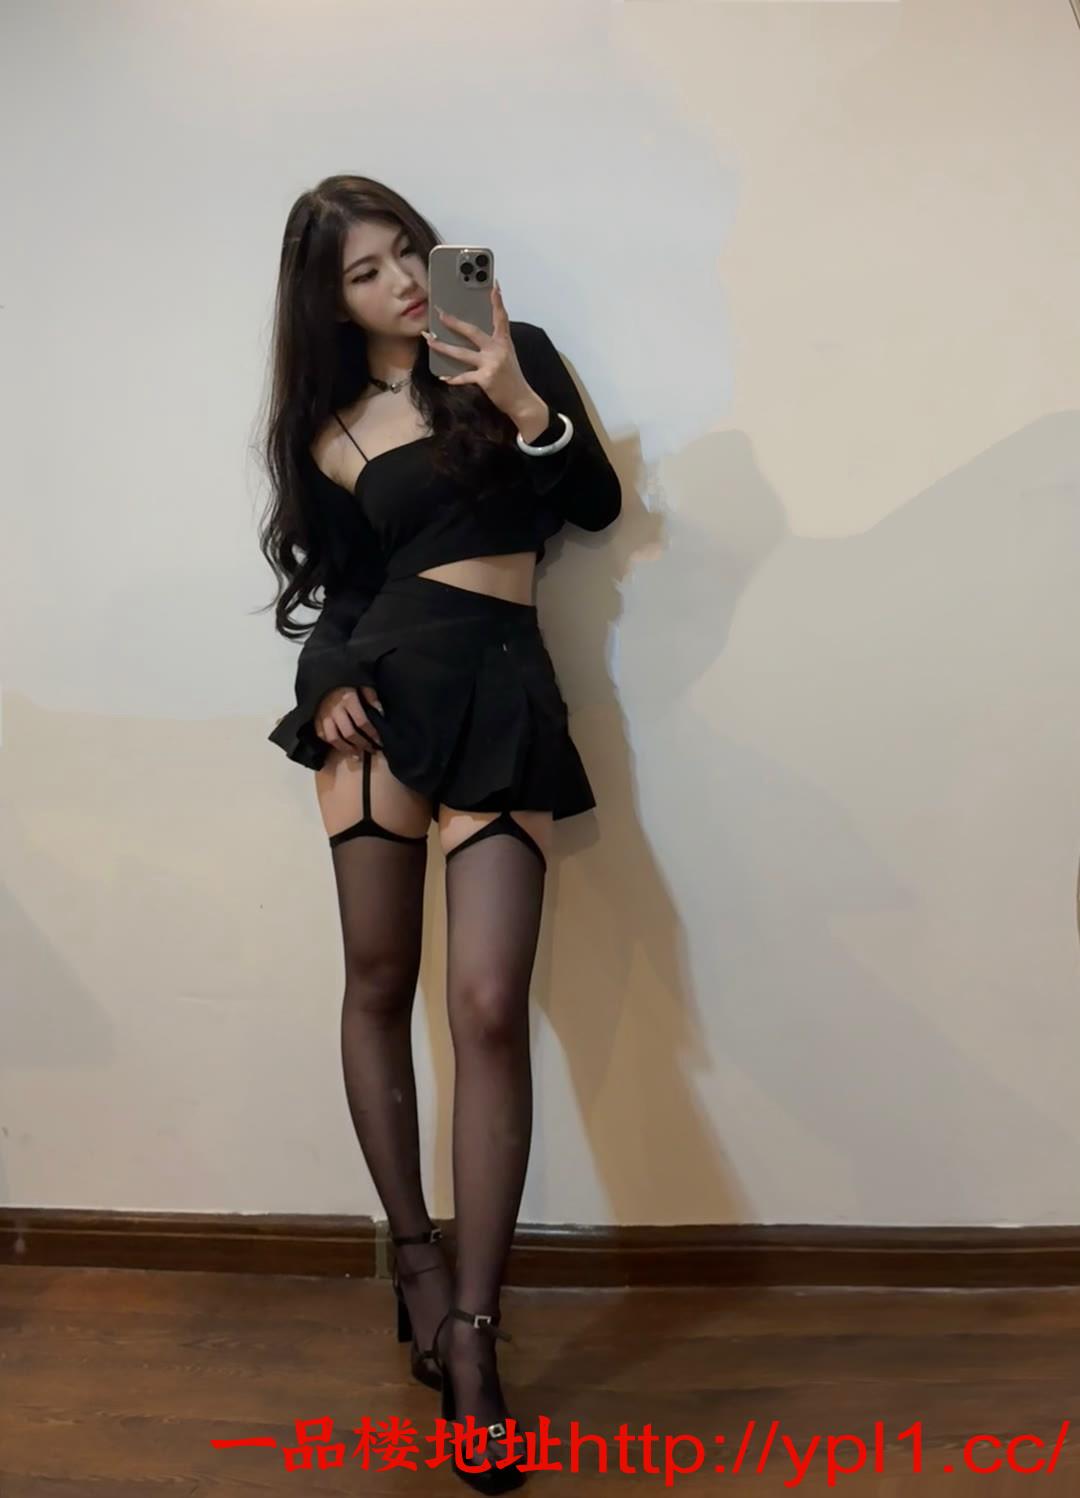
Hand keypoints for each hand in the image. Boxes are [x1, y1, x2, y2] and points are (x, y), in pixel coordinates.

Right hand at [314, 684, 383, 757]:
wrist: (324, 676)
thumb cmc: (346, 682)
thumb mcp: (362, 684)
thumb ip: (372, 697)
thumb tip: (380, 713)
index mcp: (348, 699)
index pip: (362, 722)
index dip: (372, 734)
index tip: (379, 741)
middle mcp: (335, 709)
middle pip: (349, 733)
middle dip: (362, 744)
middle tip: (371, 749)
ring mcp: (323, 715)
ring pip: (334, 739)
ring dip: (347, 749)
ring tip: (357, 753)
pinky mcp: (315, 719)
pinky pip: (323, 736)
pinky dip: (332, 744)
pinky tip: (342, 746)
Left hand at [422, 282, 536, 420]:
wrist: (521, 400)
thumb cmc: (512, 378)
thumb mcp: (507, 356)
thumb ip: (494, 345)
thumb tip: (474, 336)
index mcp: (504, 342)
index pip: (501, 317)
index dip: (497, 301)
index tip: (494, 285)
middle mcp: (497, 350)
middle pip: (472, 332)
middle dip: (454, 323)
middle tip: (440, 313)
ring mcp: (491, 364)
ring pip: (461, 353)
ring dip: (443, 347)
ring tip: (429, 340)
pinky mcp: (485, 378)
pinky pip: (464, 377)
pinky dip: (453, 378)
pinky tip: (443, 378)